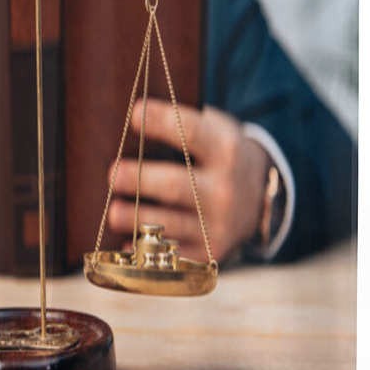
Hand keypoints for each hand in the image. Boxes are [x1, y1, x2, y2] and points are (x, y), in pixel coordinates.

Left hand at [108, 99, 271, 263]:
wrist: (257, 199)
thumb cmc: (219, 157)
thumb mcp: (216, 132)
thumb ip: (183, 124)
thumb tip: (131, 119)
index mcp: (225, 150)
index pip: (192, 132)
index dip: (162, 122)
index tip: (135, 114)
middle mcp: (224, 189)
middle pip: (176, 185)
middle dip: (140, 180)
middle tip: (112, 175)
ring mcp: (218, 225)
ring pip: (170, 224)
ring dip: (136, 219)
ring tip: (114, 213)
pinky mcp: (209, 253)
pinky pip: (173, 255)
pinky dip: (148, 251)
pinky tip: (129, 243)